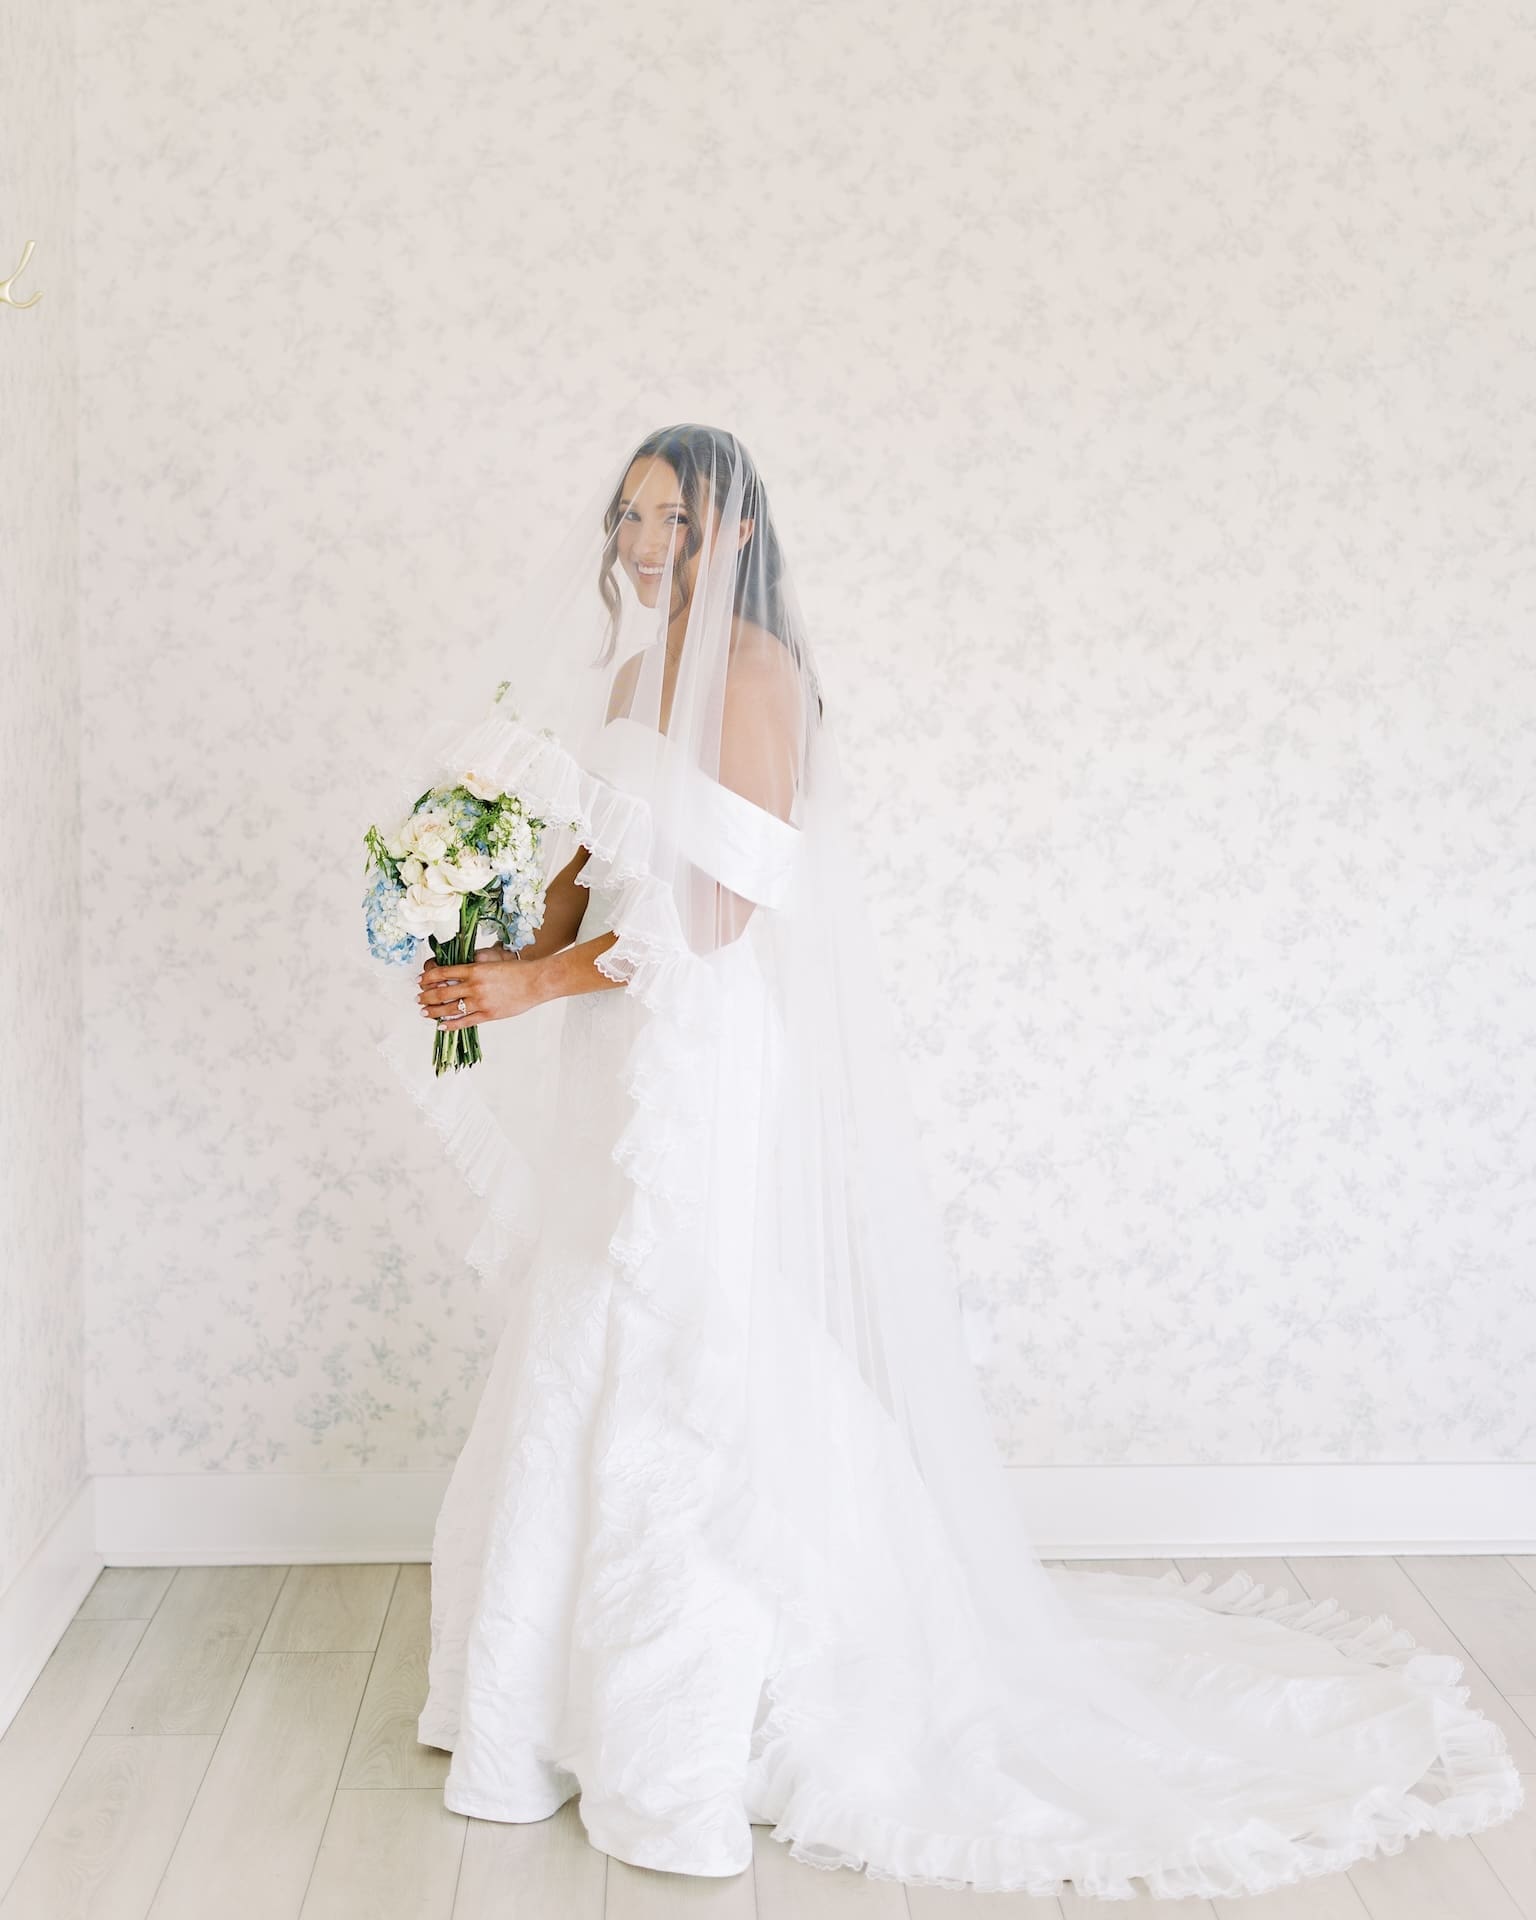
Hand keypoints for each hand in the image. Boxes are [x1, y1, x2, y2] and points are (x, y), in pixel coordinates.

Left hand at [418, 950, 545, 1027]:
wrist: (536, 982)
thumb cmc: (518, 971)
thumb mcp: (493, 962)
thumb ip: (475, 967)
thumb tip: (457, 972)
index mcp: (474, 969)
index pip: (442, 973)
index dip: (428, 977)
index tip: (420, 981)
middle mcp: (474, 985)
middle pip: (441, 992)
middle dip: (426, 996)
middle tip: (418, 998)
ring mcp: (480, 1002)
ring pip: (449, 1008)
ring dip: (433, 1011)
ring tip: (425, 1012)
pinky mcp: (488, 1015)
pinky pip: (464, 1021)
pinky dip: (450, 1024)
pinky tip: (441, 1025)